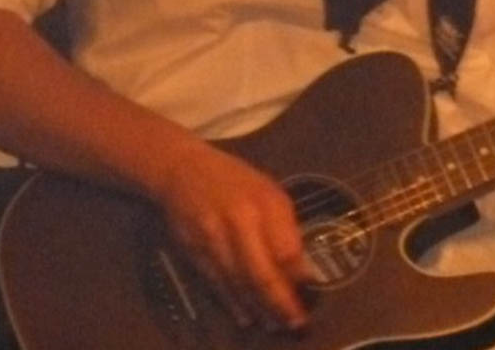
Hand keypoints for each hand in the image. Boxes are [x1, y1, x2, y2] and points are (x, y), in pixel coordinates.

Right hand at [152, 139, 311, 330]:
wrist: (182, 169)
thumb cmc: (235, 180)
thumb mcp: (268, 190)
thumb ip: (284, 227)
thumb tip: (302, 269)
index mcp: (264, 201)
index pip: (286, 249)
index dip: (299, 277)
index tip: (312, 293)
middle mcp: (239, 220)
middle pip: (262, 273)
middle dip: (281, 303)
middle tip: (296, 322)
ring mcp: (213, 238)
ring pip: (239, 283)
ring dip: (259, 308)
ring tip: (276, 324)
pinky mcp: (194, 250)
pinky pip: (218, 283)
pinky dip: (234, 302)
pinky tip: (248, 315)